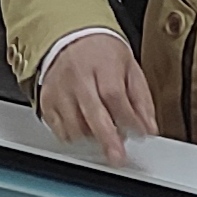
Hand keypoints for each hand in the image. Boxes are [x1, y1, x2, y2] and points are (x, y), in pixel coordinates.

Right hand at [37, 32, 158, 166]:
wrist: (70, 39)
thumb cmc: (102, 53)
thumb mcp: (130, 67)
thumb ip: (141, 98)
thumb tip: (149, 128)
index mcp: (102, 64)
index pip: (114, 95)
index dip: (128, 118)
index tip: (140, 134)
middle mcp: (78, 77)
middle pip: (93, 112)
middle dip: (107, 139)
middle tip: (118, 158)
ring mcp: (60, 90)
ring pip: (74, 125)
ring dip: (92, 138)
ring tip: (104, 135)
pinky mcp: (47, 101)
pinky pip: (59, 129)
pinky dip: (74, 137)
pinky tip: (86, 131)